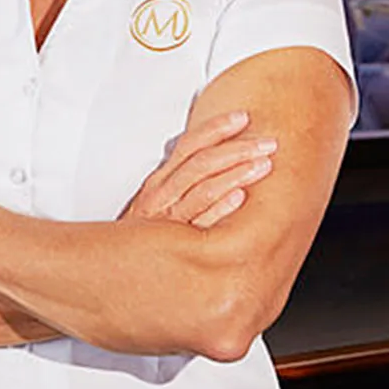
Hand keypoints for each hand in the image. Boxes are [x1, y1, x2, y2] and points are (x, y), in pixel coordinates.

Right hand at [122, 110, 275, 229]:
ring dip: (236, 174)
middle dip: (237, 149)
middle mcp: (162, 195)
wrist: (120, 271)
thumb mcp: (161, 200)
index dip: (216, 127)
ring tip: (263, 165)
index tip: (243, 117)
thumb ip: (183, 178)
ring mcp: (169, 219)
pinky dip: (220, 208)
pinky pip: (200, 223)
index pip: (190, 144)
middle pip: (201, 162)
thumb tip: (215, 154)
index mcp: (161, 180)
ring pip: (203, 189)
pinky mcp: (176, 244)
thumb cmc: (148, 235)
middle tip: (267, 143)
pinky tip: (240, 198)